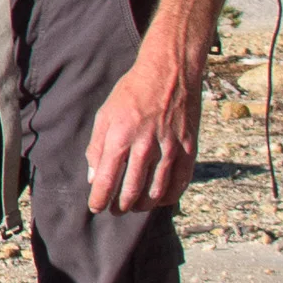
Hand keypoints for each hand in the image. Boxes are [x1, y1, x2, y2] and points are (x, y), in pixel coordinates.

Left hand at [86, 39, 201, 213]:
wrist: (169, 72)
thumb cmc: (132, 92)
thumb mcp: (105, 114)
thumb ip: (97, 147)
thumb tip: (93, 178)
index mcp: (120, 137)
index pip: (106, 181)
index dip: (99, 200)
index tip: (95, 207)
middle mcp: (145, 146)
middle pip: (131, 191)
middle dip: (120, 206)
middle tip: (115, 210)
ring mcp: (170, 149)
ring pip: (156, 192)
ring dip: (143, 205)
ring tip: (134, 206)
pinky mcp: (189, 149)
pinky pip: (180, 182)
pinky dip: (169, 196)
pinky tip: (160, 199)